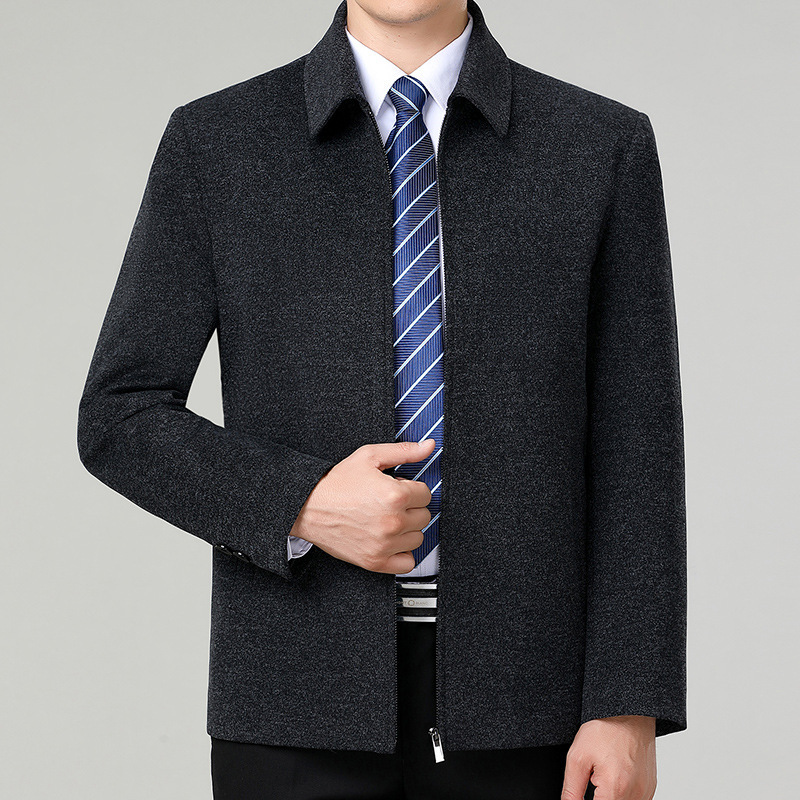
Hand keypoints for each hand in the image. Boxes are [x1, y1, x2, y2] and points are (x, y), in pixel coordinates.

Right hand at [289, 439, 434, 572]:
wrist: (308, 507)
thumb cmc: (336, 483)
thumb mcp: (369, 456)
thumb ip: (404, 451)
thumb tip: (429, 446)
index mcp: (395, 495)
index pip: (426, 494)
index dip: (411, 488)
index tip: (397, 488)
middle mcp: (392, 522)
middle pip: (424, 516)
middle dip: (410, 507)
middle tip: (390, 503)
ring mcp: (384, 544)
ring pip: (418, 539)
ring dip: (407, 529)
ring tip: (388, 519)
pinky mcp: (375, 561)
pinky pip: (407, 563)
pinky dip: (402, 553)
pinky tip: (390, 540)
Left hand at [561, 715, 655, 799]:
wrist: (629, 712)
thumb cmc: (606, 730)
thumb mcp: (578, 757)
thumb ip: (572, 789)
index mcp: (615, 789)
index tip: (585, 786)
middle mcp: (635, 795)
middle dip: (599, 796)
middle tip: (594, 777)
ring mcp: (645, 792)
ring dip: (610, 796)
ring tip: (604, 774)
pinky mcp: (649, 788)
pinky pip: (634, 799)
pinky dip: (621, 792)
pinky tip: (614, 775)